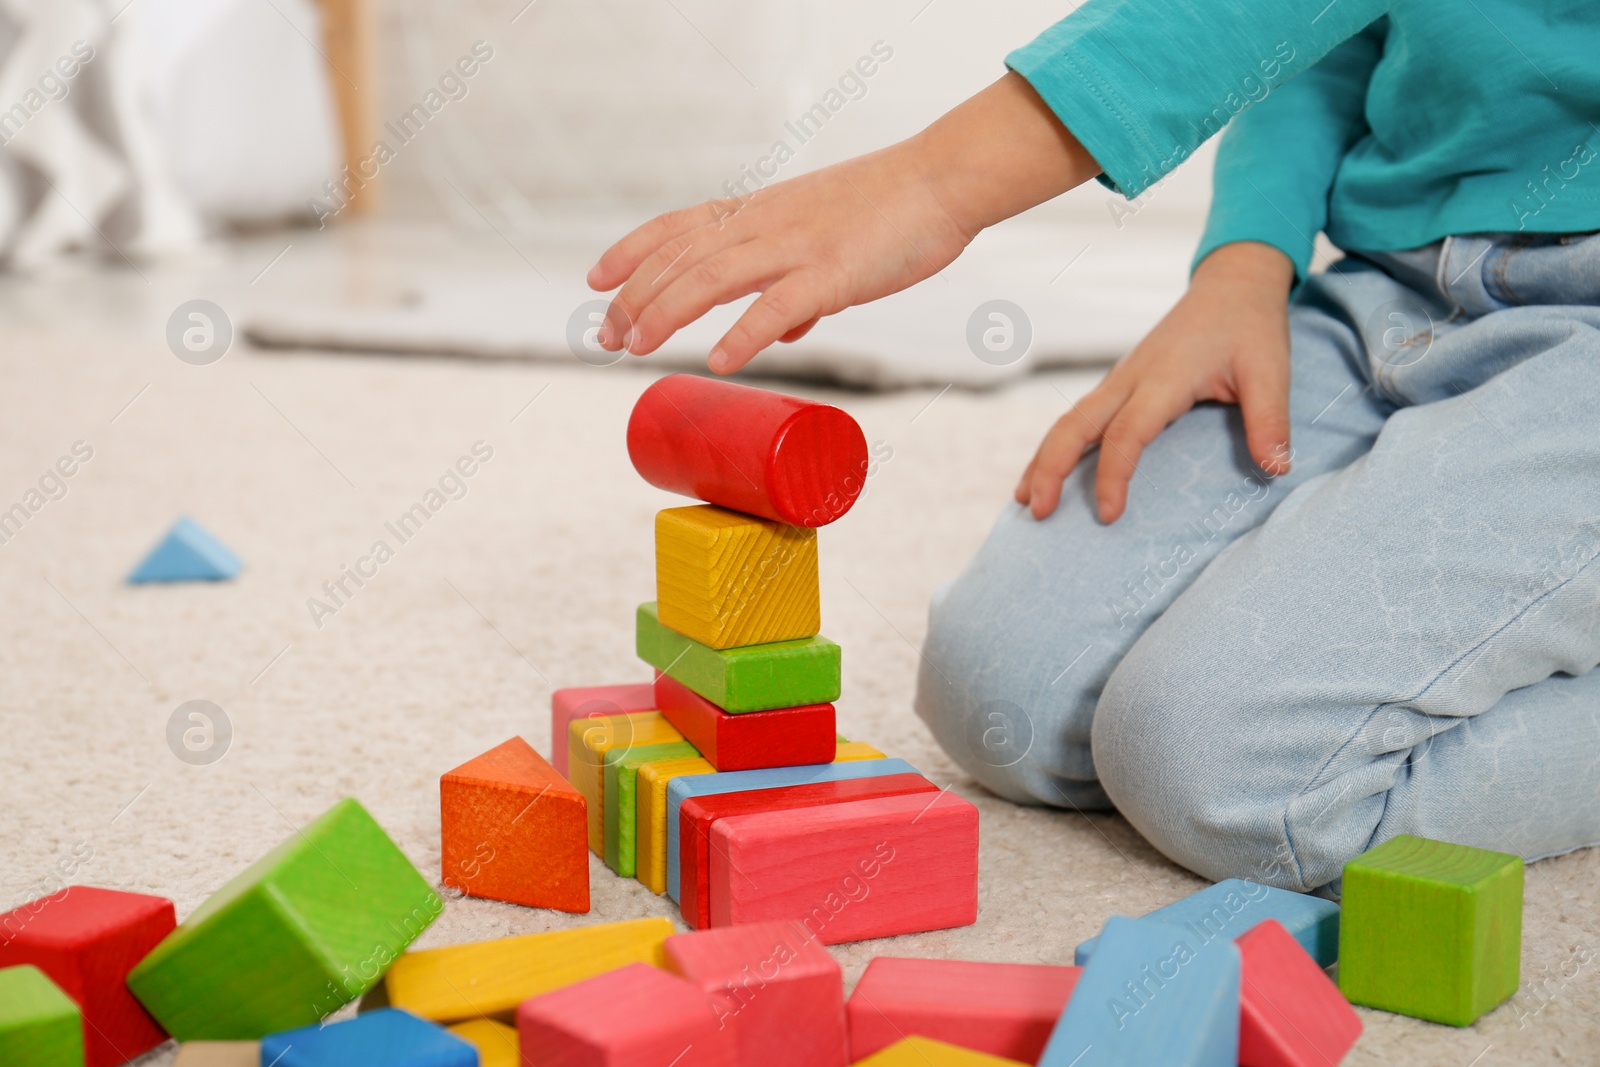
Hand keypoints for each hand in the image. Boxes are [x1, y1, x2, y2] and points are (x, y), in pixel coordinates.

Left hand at [588, 73, 1099, 373]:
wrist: (942, 181)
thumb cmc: (891, 213)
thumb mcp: (828, 244)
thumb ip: (799, 290)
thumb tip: (781, 330)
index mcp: (762, 213)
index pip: (678, 227)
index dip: (631, 252)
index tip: (596, 281)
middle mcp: (765, 225)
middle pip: (680, 258)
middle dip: (635, 297)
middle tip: (605, 336)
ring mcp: (795, 247)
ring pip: (710, 278)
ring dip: (666, 312)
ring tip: (636, 346)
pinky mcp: (832, 273)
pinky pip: (776, 306)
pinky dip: (744, 334)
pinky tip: (719, 361)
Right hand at [1015, 241, 1294, 522]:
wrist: (1232, 283)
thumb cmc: (1251, 327)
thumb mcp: (1270, 371)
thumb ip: (1270, 422)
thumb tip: (1277, 470)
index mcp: (1163, 377)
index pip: (1125, 433)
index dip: (1112, 475)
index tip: (1109, 515)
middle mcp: (1130, 378)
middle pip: (1073, 425)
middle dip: (1050, 468)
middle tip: (1037, 512)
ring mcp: (1119, 380)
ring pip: (1067, 421)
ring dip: (1043, 460)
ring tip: (1024, 501)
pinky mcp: (1120, 384)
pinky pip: (1077, 418)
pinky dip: (1056, 447)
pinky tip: (1045, 472)